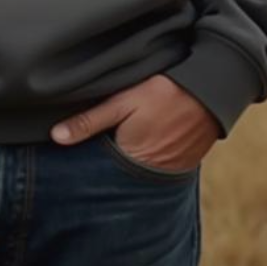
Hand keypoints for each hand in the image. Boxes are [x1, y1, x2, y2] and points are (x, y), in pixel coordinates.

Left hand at [49, 73, 219, 171]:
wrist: (211, 91)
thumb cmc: (164, 93)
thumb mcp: (123, 102)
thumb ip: (90, 121)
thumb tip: (55, 137)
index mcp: (130, 162)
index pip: (99, 172)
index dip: (86, 164)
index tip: (72, 155)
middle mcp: (148, 175)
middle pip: (117, 174)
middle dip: (104, 166)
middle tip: (95, 148)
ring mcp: (167, 172)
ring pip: (135, 171)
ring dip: (126, 161)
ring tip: (119, 143)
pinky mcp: (180, 164)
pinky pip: (155, 166)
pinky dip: (146, 157)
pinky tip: (141, 141)